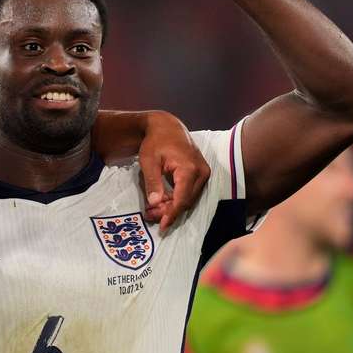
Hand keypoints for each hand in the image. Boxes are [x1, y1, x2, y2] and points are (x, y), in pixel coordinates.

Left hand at [138, 113, 209, 231]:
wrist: (167, 127)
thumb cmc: (156, 142)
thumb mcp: (148, 161)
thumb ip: (153, 182)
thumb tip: (155, 203)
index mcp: (189, 169)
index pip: (182, 199)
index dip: (172, 214)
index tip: (162, 226)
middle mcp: (201, 172)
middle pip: (187, 201)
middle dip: (170, 211)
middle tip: (151, 216)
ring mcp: (204, 173)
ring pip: (190, 198)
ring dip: (173, 206)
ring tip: (154, 210)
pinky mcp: (201, 174)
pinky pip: (191, 192)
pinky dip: (177, 198)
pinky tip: (163, 201)